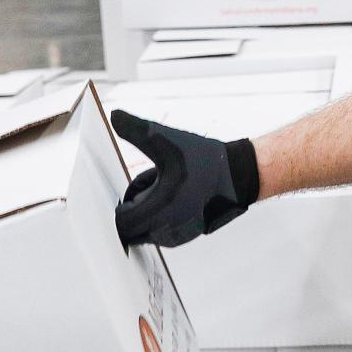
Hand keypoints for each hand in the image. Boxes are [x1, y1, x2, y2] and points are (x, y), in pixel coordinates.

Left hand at [111, 110, 260, 247]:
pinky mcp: (186, 235)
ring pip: (145, 233)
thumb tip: (115, 116)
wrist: (235, 174)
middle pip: (132, 230)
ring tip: (159, 193)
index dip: (120, 208)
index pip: (123, 223)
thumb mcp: (166, 139)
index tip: (126, 193)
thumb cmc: (204, 160)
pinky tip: (170, 201)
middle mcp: (169, 227)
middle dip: (132, 211)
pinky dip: (158, 221)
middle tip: (145, 189)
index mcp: (161, 206)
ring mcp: (178, 235)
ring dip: (144, 216)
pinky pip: (160, 234)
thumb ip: (136, 130)